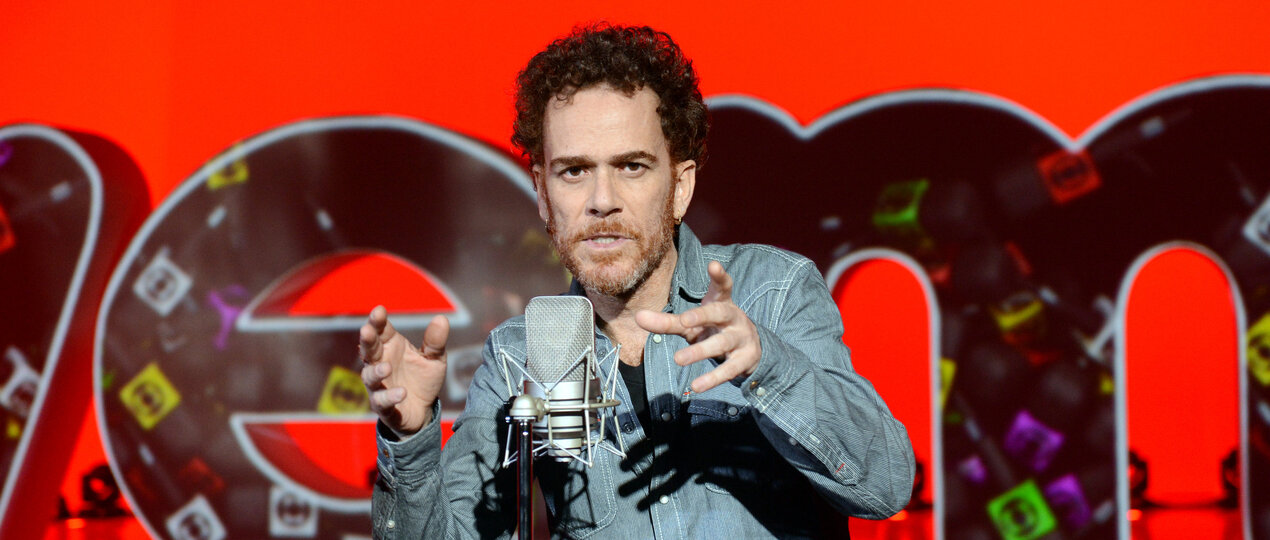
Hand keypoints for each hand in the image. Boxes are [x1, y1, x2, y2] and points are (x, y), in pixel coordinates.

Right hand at [359, 305, 448, 434]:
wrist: (423, 410)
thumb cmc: (423, 379)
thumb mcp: (435, 359)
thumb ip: (435, 341)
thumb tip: (441, 318)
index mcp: (391, 347)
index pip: (381, 330)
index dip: (377, 321)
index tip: (379, 310)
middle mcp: (380, 363)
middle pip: (368, 349)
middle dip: (367, 340)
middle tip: (367, 330)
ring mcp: (378, 385)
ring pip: (370, 376)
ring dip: (376, 371)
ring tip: (387, 368)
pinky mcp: (382, 406)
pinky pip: (381, 401)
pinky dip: (389, 396)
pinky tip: (402, 392)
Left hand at [635, 261, 760, 392]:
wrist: (749, 351)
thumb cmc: (714, 330)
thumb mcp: (691, 325)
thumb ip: (667, 322)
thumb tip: (638, 317)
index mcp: (722, 304)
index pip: (722, 287)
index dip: (719, 277)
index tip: (714, 265)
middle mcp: (733, 318)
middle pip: (719, 312)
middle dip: (702, 315)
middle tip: (684, 321)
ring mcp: (741, 339)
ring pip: (720, 344)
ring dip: (700, 351)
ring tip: (678, 359)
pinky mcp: (744, 360)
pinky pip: (728, 371)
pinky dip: (712, 379)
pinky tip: (696, 386)